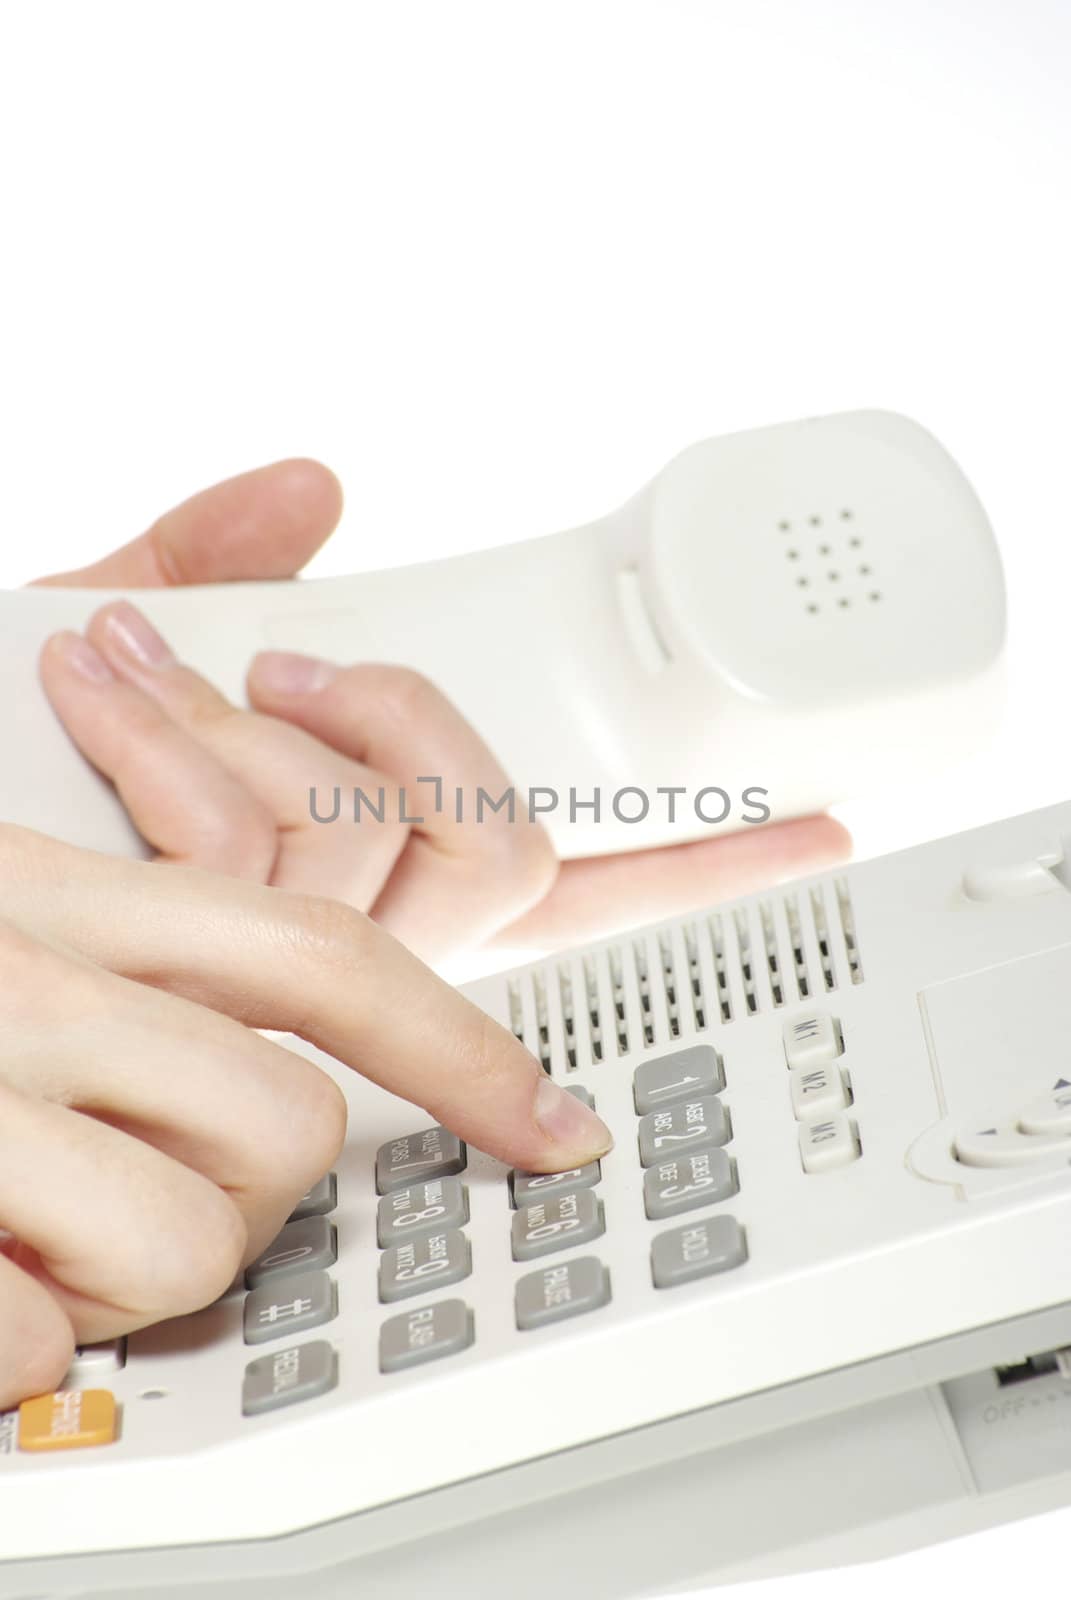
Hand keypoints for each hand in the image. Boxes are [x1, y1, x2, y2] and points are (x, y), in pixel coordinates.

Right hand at [0, 824, 612, 1409]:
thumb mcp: (0, 918)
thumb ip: (129, 960)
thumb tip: (250, 1046)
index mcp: (66, 897)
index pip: (322, 954)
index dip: (460, 1047)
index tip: (554, 1121)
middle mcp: (31, 973)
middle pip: (293, 1123)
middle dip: (242, 1194)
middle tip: (122, 1187)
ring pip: (192, 1243)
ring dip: (121, 1276)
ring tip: (30, 1232)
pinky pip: (46, 1348)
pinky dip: (21, 1347)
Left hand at [33, 461, 849, 961]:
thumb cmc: (1, 761)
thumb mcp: (120, 639)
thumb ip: (216, 566)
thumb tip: (314, 487)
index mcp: (384, 867)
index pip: (585, 880)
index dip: (708, 863)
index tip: (817, 829)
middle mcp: (362, 936)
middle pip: (503, 853)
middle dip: (404, 724)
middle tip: (299, 671)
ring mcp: (286, 964)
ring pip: (366, 844)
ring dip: (249, 725)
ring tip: (125, 662)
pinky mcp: (206, 968)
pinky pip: (259, 857)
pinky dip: (180, 741)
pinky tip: (98, 684)